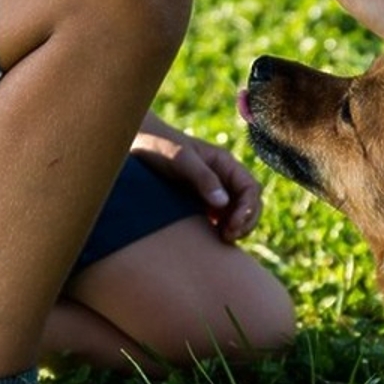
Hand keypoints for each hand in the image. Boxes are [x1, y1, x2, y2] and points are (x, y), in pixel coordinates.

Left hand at [131, 114, 260, 242]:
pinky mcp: (199, 202)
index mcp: (224, 163)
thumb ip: (203, 178)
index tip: (233, 225)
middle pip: (250, 203)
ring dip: (236, 228)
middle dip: (246, 221)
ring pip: (237, 213)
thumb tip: (223, 202)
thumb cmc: (157, 146)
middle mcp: (222, 177)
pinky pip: (219, 219)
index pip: (250, 188)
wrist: (133, 144)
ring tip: (222, 239)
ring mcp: (212, 191)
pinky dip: (221, 229)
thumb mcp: (180, 159)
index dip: (248, 209)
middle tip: (228, 237)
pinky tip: (210, 239)